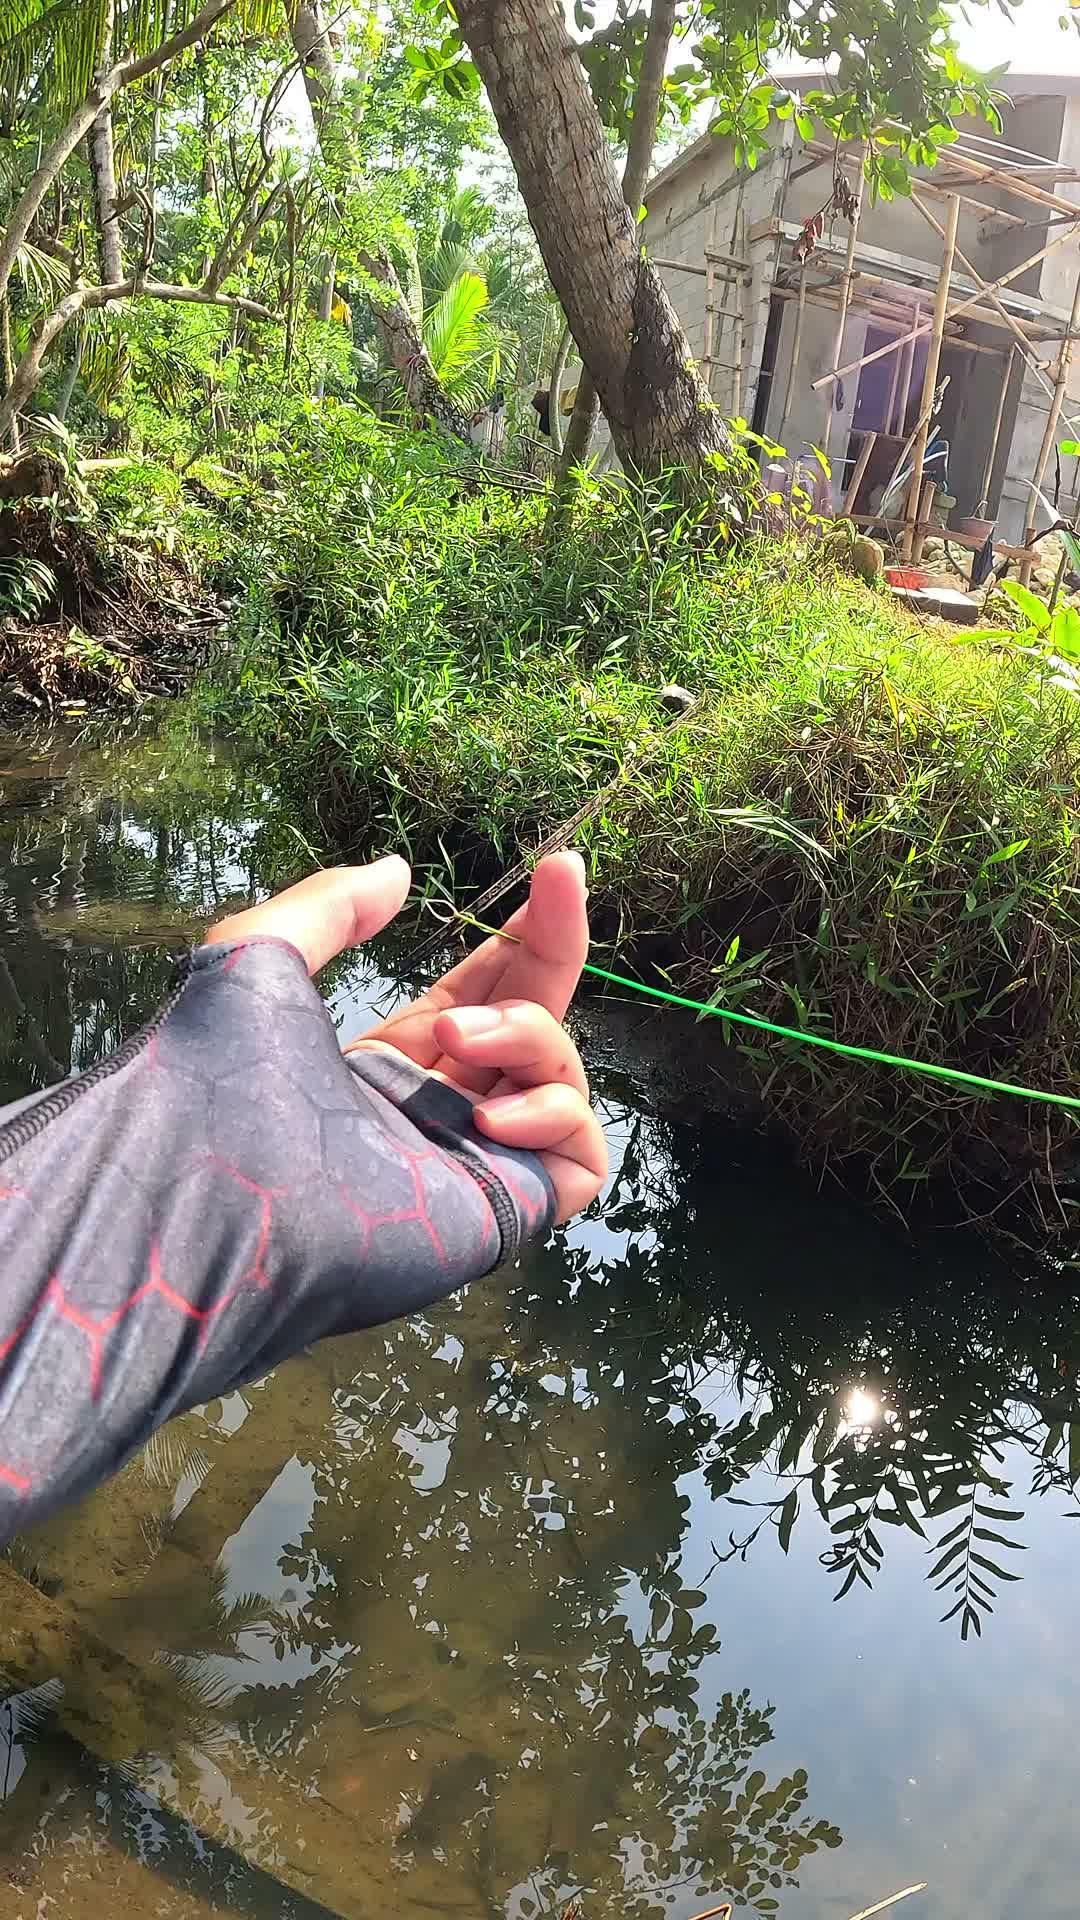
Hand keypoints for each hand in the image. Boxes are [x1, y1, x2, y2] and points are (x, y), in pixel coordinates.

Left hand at [206, 852, 606, 1223]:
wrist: (223, 1197)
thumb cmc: (228, 1083)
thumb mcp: (261, 959)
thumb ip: (331, 905)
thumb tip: (399, 870)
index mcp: (389, 1061)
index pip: (483, 992)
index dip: (520, 937)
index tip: (551, 874)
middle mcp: (438, 1108)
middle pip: (535, 1019)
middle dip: (554, 945)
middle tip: (563, 875)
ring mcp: (473, 1160)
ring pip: (558, 1075)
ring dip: (528, 1032)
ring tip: (453, 1037)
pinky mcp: (501, 1210)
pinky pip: (580, 1156)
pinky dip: (557, 1115)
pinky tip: (490, 1115)